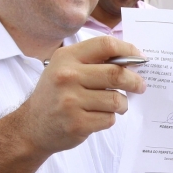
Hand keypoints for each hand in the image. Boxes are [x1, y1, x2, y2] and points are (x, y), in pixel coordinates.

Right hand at [15, 36, 146, 155]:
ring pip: (116, 100)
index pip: (105, 45)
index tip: (139, 59)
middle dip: (135, 81)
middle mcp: (67, 76)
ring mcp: (71, 101)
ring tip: (116, 105)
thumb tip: (131, 59)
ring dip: (122, 104)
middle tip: (140, 86)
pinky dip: (110, 118)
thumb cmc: (55, 94)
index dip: (128, 50)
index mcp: (67, 57)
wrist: (32, 126)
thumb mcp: (65, 68)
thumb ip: (93, 60)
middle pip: (116, 74)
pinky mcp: (77, 123)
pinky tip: (98, 116)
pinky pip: (109, 119)